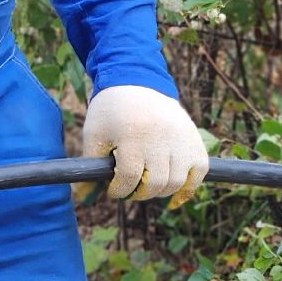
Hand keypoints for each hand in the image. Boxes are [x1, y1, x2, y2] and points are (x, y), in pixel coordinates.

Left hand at [81, 85, 207, 203]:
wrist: (137, 82)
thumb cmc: (111, 111)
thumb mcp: (94, 134)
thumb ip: (89, 166)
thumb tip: (83, 197)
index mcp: (133, 134)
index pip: (129, 178)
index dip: (118, 190)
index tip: (113, 188)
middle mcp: (161, 137)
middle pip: (155, 183)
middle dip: (138, 193)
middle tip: (129, 188)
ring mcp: (181, 138)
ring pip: (175, 182)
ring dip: (159, 192)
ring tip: (146, 185)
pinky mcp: (194, 140)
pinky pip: (198, 173)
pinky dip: (188, 189)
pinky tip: (174, 197)